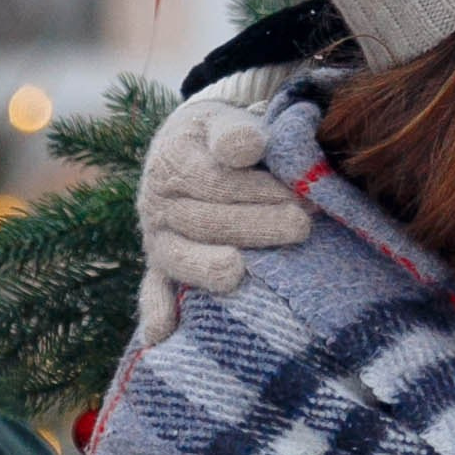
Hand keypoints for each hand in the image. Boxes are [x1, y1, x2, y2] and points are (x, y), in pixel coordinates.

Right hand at [135, 94, 311, 344]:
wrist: (194, 146)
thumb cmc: (224, 135)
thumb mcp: (226, 118)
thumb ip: (235, 129)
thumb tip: (249, 147)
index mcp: (174, 159)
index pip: (215, 181)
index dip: (257, 190)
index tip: (300, 195)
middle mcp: (158, 201)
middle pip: (204, 220)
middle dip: (255, 225)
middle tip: (301, 226)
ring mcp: (158, 237)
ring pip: (180, 256)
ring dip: (209, 267)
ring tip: (236, 272)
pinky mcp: (160, 265)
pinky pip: (153, 289)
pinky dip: (156, 310)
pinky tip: (162, 335)